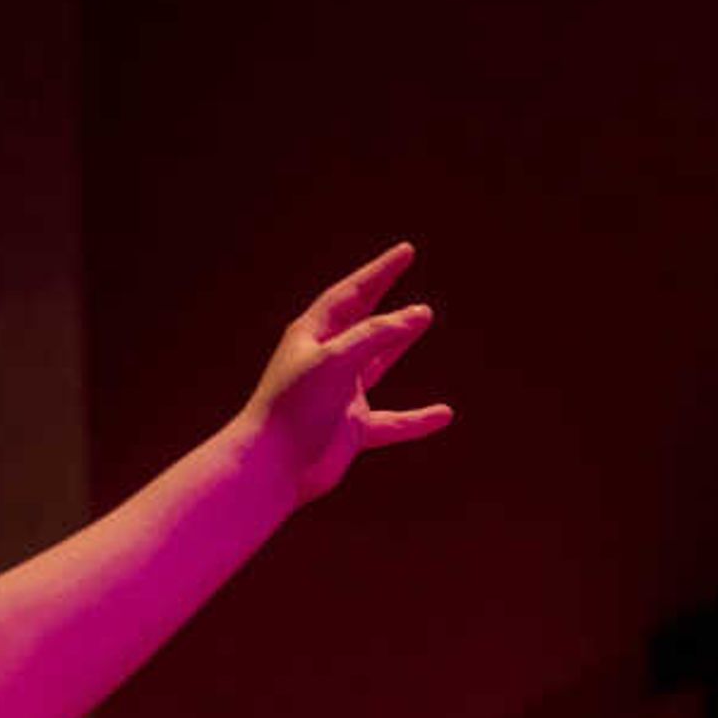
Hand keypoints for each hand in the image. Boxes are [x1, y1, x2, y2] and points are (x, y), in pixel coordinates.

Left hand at [235, 245, 452, 503]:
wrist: (273, 465)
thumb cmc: (295, 407)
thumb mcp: (337, 360)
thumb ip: (377, 335)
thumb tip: (419, 313)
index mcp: (312, 335)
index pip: (351, 294)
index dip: (379, 272)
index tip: (405, 252)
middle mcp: (326, 360)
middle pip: (361, 318)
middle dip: (382, 291)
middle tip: (402, 265)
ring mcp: (340, 394)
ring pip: (377, 361)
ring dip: (400, 340)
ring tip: (425, 319)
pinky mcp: (351, 427)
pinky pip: (392, 420)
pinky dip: (417, 419)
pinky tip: (443, 415)